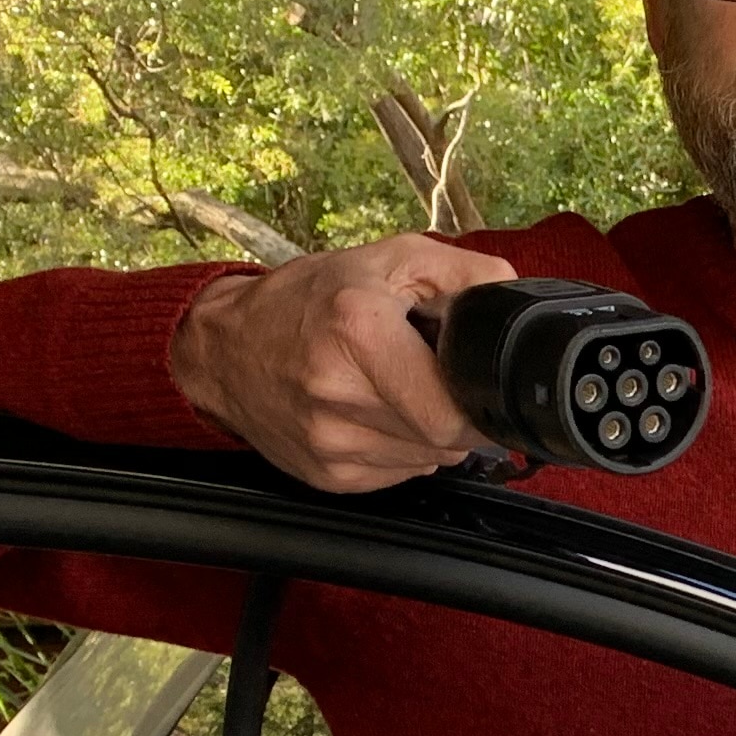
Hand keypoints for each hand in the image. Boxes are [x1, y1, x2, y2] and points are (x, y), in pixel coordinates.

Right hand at [168, 233, 512, 491]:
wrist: (221, 348)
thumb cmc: (306, 299)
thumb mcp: (391, 259)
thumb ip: (466, 274)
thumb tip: (515, 303)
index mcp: (359, 332)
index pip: (453, 409)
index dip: (478, 401)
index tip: (475, 384)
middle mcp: (339, 394)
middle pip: (445, 438)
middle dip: (454, 411)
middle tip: (431, 378)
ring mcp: (330, 443)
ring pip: (427, 461)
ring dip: (428, 432)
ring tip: (395, 390)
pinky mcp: (327, 476)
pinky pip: (398, 475)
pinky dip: (400, 448)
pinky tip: (372, 414)